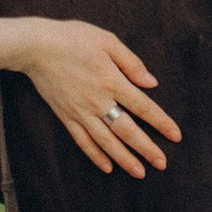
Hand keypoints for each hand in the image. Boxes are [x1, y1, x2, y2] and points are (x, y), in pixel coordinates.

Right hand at [17, 20, 180, 176]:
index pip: (143, 107)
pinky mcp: (66, 116)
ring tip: (139, 172)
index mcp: (112, 81)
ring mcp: (81, 111)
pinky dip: (95, 155)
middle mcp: (99, 101)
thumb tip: (151, 83)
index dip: (161, 123)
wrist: (36, 46)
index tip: (175, 136)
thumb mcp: (107, 40)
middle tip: (162, 164)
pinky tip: (107, 166)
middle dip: (146, 149)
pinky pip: (83, 141)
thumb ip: (131, 62)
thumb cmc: (73, 38)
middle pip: (127, 130)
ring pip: (106, 141)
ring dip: (124, 158)